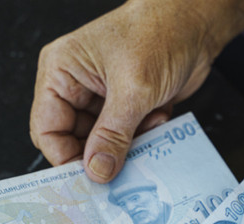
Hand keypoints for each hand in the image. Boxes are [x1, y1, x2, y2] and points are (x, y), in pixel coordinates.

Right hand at [30, 0, 243, 182]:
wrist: (197, 22)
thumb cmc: (159, 33)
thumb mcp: (133, 89)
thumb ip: (113, 135)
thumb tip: (97, 172)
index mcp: (60, 72)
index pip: (46, 129)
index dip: (64, 157)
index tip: (86, 180)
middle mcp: (75, 86)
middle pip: (73, 140)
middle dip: (100, 153)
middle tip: (121, 167)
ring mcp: (100, 98)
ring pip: (101, 143)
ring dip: (126, 145)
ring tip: (146, 128)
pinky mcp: (124, 107)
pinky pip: (123, 138)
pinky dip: (141, 137)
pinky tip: (157, 117)